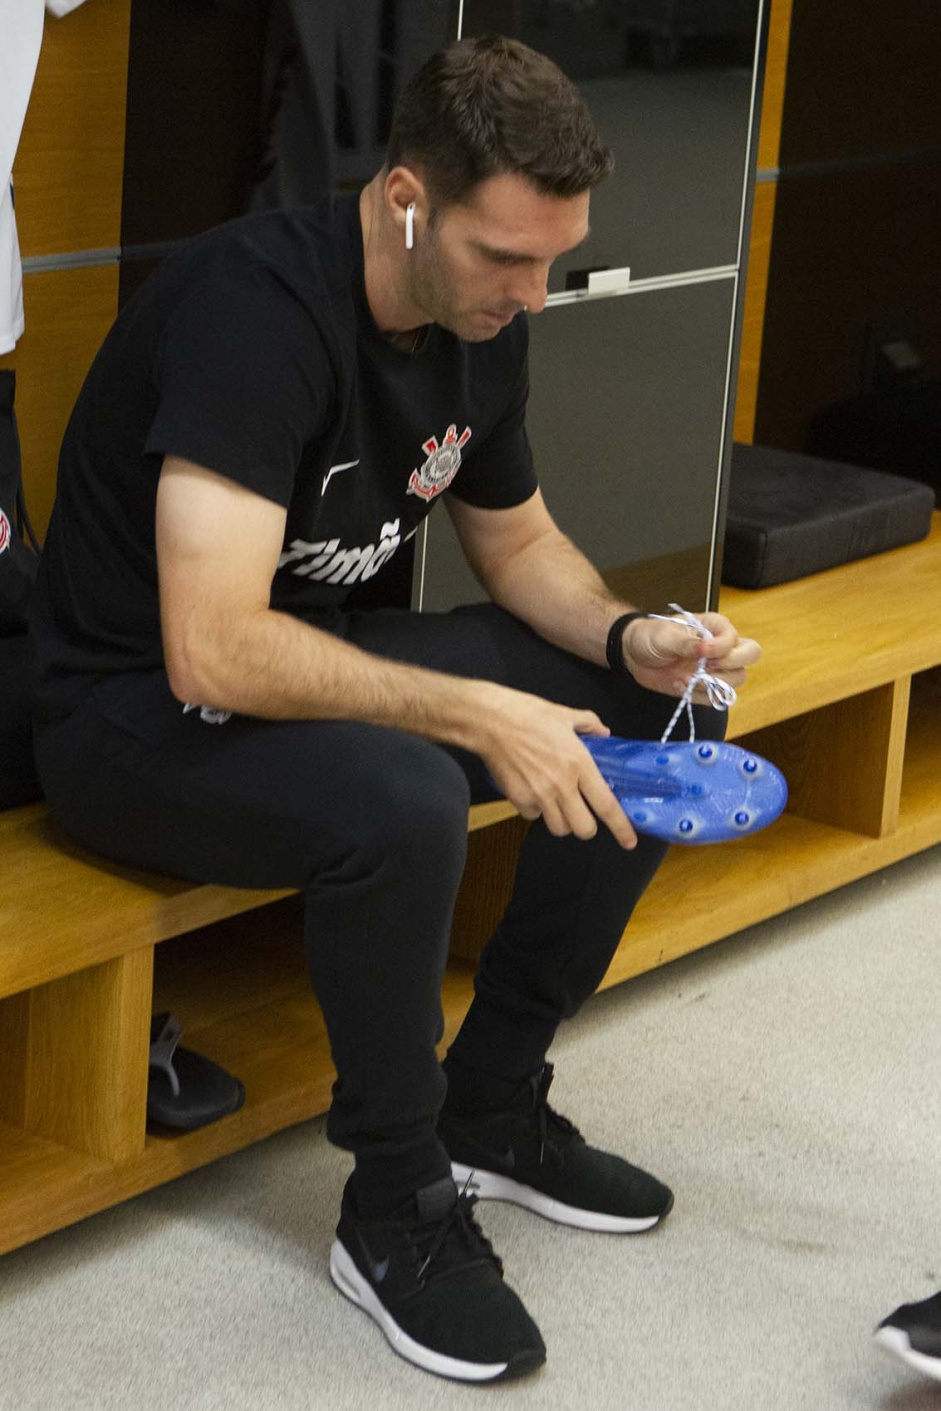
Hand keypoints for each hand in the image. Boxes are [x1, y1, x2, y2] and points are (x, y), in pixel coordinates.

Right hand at [472, 684, 637, 848]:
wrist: (490, 722)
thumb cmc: (528, 714)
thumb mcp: (564, 714)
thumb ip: (589, 724)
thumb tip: (603, 732)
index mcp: (580, 764)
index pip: (606, 805)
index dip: (621, 828)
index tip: (629, 842)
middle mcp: (562, 786)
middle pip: (583, 829)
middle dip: (586, 826)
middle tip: (583, 813)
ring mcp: (539, 795)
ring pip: (559, 828)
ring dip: (562, 820)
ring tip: (557, 803)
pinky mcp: (518, 800)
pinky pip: (533, 817)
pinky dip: (536, 811)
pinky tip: (533, 793)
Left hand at [622, 612, 760, 701]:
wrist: (633, 654)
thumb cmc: (650, 636)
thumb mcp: (666, 635)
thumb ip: (688, 642)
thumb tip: (705, 648)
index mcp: (715, 627)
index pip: (736, 639)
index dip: (722, 648)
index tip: (702, 652)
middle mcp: (721, 647)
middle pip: (749, 657)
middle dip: (730, 667)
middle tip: (705, 668)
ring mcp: (714, 668)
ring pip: (737, 681)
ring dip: (713, 685)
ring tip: (688, 679)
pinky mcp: (704, 686)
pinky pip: (715, 698)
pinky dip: (699, 696)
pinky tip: (679, 685)